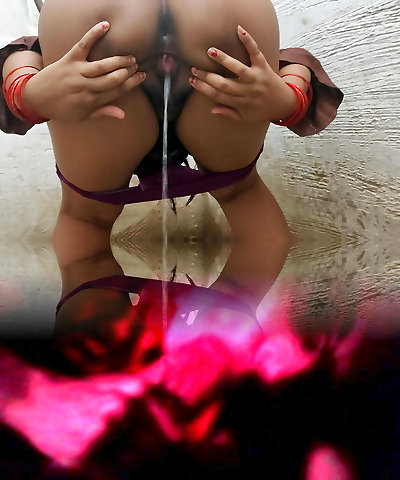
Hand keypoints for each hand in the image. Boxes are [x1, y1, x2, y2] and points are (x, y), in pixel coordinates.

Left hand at [23, 21, 145, 120]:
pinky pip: (83, 45)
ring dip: (119, 60)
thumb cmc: (61, 109)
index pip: (117, 91)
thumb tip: (123, 114)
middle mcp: (87, 86)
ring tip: (130, 57)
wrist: (37, 98)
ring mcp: (78, 71)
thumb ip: (103, 112)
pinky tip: (105, 26)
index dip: (131, 84)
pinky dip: (94, 34)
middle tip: (136, 66)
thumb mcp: (83, 116)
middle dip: (128, 72)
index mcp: (92, 100)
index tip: (141, 77)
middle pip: (113, 79)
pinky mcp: (69, 59)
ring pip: (103, 65)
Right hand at [189, 26, 297, 122]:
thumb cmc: (262, 111)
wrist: (284, 104)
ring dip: (224, 60)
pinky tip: (239, 30)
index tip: (193, 81)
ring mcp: (255, 78)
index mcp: (240, 103)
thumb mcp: (245, 118)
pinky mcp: (264, 67)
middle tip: (194, 68)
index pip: (217, 95)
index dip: (203, 88)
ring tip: (211, 52)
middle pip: (223, 83)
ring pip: (237, 68)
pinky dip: (248, 41)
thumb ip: (229, 113)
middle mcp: (246, 90)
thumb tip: (212, 109)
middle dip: (207, 76)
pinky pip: (255, 53)